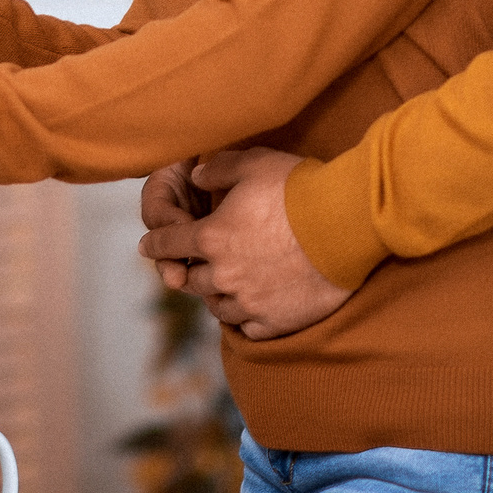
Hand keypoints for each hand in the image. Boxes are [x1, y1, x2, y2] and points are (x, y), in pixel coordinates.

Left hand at [135, 147, 352, 340]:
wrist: (346, 226)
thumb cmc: (300, 189)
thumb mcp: (254, 163)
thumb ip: (217, 169)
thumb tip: (194, 175)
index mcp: (211, 237)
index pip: (168, 243)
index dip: (154, 243)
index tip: (145, 247)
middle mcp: (223, 275)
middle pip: (192, 280)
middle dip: (189, 270)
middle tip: (192, 267)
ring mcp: (250, 302)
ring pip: (217, 307)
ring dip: (216, 296)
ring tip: (223, 288)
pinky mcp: (276, 321)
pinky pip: (247, 328)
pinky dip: (243, 319)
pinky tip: (249, 309)